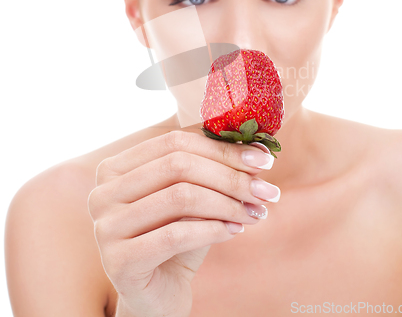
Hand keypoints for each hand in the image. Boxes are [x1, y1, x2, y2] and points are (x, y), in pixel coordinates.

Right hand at [87, 130, 278, 316]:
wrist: (158, 292)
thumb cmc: (178, 234)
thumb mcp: (195, 194)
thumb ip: (215, 167)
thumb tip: (256, 147)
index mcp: (118, 166)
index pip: (175, 141)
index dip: (222, 147)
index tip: (263, 157)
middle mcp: (103, 192)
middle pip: (178, 165)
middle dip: (231, 175)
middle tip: (267, 189)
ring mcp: (105, 227)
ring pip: (180, 196)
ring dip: (228, 202)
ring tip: (257, 211)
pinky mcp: (118, 261)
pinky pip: (176, 235)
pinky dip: (214, 229)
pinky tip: (236, 229)